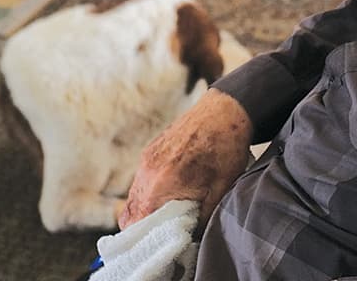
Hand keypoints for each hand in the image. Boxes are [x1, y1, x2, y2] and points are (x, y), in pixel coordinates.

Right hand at [119, 88, 253, 229]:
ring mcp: (146, 160)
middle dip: (142, 228)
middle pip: (130, 213)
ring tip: (167, 216)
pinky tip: (169, 194)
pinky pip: (141, 180)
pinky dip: (149, 193)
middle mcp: (147, 172)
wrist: (225, 111)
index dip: (144, 239)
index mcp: (160, 185)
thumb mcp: (220, 190)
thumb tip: (193, 239)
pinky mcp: (151, 151)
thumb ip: (202, 218)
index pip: (137, 224)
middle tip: (162, 235)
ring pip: (134, 197)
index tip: (158, 245)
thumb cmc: (225, 148)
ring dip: (145, 210)